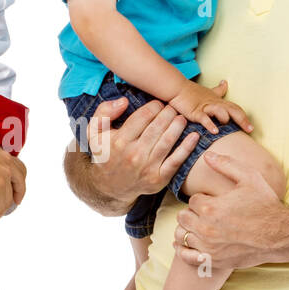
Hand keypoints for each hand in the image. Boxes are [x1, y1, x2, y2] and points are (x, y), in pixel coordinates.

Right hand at [83, 96, 198, 202]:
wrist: (110, 188)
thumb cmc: (105, 154)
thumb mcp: (94, 133)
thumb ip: (104, 112)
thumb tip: (124, 101)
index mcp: (119, 141)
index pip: (142, 117)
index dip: (153, 106)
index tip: (158, 104)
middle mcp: (134, 155)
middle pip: (157, 127)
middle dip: (168, 113)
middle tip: (172, 108)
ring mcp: (148, 168)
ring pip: (168, 141)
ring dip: (178, 125)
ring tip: (181, 117)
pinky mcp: (159, 178)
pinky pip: (177, 160)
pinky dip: (188, 147)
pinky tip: (194, 135)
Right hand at [168, 78, 252, 133]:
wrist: (177, 88)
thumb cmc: (192, 92)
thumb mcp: (208, 91)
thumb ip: (218, 90)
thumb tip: (225, 82)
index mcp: (219, 100)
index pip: (235, 108)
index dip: (244, 117)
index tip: (251, 127)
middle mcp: (215, 103)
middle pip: (232, 110)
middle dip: (242, 119)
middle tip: (249, 129)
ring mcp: (205, 107)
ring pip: (220, 111)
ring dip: (225, 118)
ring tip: (227, 126)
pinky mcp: (195, 111)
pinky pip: (204, 118)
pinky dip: (210, 124)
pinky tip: (215, 131)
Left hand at [172, 150, 288, 270]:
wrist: (280, 234)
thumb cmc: (266, 204)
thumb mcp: (249, 177)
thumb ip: (226, 164)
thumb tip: (207, 155)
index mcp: (210, 207)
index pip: (192, 200)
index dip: (203, 199)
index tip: (214, 202)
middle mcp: (205, 228)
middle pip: (183, 217)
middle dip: (193, 213)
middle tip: (207, 213)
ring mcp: (208, 247)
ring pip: (181, 235)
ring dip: (188, 229)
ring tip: (201, 226)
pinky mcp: (212, 261)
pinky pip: (185, 256)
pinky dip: (184, 249)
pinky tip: (192, 243)